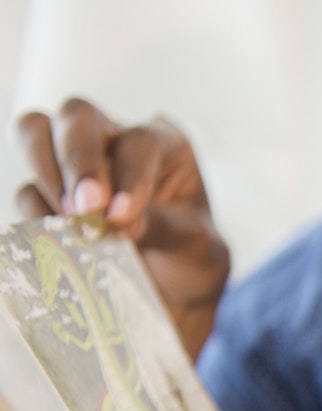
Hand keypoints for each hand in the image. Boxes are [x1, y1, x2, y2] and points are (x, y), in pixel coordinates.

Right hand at [13, 98, 230, 359]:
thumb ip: (162, 228)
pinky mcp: (50, 191)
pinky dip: (37, 212)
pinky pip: (27, 190)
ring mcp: (77, 161)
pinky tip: (62, 239)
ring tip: (69, 220)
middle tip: (86, 206)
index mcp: (165, 143)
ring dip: (46, 174)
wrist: (175, 286)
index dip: (130, 176)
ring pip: (36, 132)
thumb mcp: (195, 245)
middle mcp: (116, 138)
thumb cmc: (192, 255)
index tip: (123, 217)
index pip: (139, 141)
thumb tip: (113, 222)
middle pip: (78, 115)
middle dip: (78, 159)